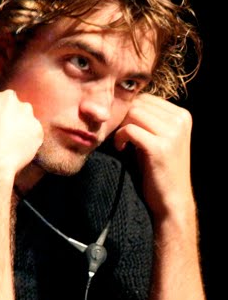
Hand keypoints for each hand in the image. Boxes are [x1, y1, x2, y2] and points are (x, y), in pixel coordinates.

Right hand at [0, 86, 43, 180]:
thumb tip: (4, 122)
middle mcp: (8, 97)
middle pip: (13, 103)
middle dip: (11, 115)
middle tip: (3, 135)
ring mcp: (24, 111)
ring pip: (26, 116)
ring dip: (22, 127)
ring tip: (10, 145)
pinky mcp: (37, 126)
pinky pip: (34, 132)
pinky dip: (29, 141)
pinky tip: (18, 151)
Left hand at [113, 93, 194, 218]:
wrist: (172, 201)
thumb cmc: (159, 170)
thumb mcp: (158, 139)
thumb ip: (148, 120)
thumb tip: (122, 102)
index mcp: (182, 115)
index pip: (147, 98)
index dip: (129, 111)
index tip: (123, 129)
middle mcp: (180, 120)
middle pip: (138, 103)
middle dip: (122, 118)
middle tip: (117, 136)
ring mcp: (172, 133)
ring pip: (133, 113)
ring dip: (120, 127)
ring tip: (120, 143)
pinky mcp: (160, 147)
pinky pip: (130, 129)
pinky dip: (120, 137)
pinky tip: (120, 149)